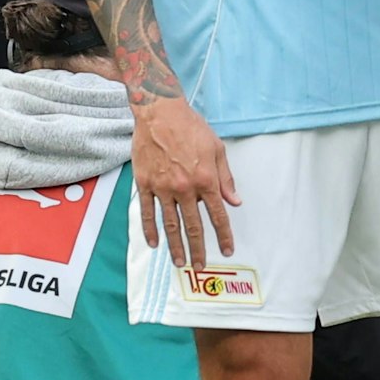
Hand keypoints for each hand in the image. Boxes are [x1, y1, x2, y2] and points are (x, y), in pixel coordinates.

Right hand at [132, 98, 239, 269]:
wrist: (160, 112)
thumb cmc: (191, 127)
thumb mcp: (217, 149)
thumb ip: (225, 178)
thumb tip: (235, 201)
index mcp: (205, 179)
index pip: (217, 214)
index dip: (224, 235)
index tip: (227, 249)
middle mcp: (184, 188)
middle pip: (193, 226)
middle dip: (198, 248)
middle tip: (200, 266)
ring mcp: (162, 187)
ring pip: (170, 224)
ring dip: (175, 245)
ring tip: (179, 262)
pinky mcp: (144, 184)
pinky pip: (147, 212)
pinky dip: (150, 229)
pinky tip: (154, 243)